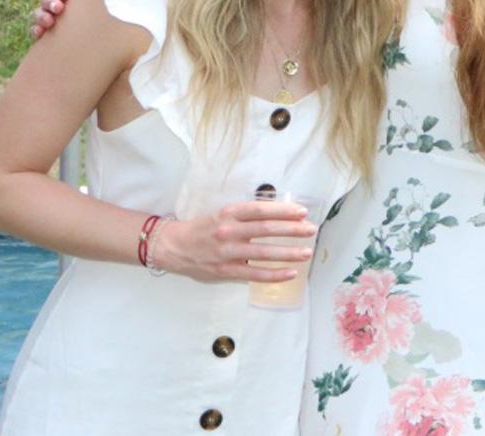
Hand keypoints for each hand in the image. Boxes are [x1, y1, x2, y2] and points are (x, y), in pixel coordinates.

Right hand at [31, 0, 102, 38]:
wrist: (124, 20)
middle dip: (49, 2)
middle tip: (59, 8)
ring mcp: (58, 14)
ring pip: (40, 12)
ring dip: (41, 15)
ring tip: (50, 22)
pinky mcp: (56, 30)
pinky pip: (40, 29)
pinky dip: (37, 29)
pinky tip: (41, 33)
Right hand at [149, 199, 317, 282]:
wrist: (173, 246)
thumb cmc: (204, 228)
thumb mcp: (223, 214)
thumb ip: (247, 216)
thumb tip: (279, 216)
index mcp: (228, 213)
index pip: (260, 210)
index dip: (283, 210)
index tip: (302, 212)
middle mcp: (228, 230)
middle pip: (265, 229)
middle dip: (292, 229)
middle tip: (311, 230)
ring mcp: (226, 252)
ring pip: (262, 252)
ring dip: (288, 252)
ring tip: (306, 252)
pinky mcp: (225, 270)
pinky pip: (254, 274)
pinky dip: (274, 274)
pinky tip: (290, 273)